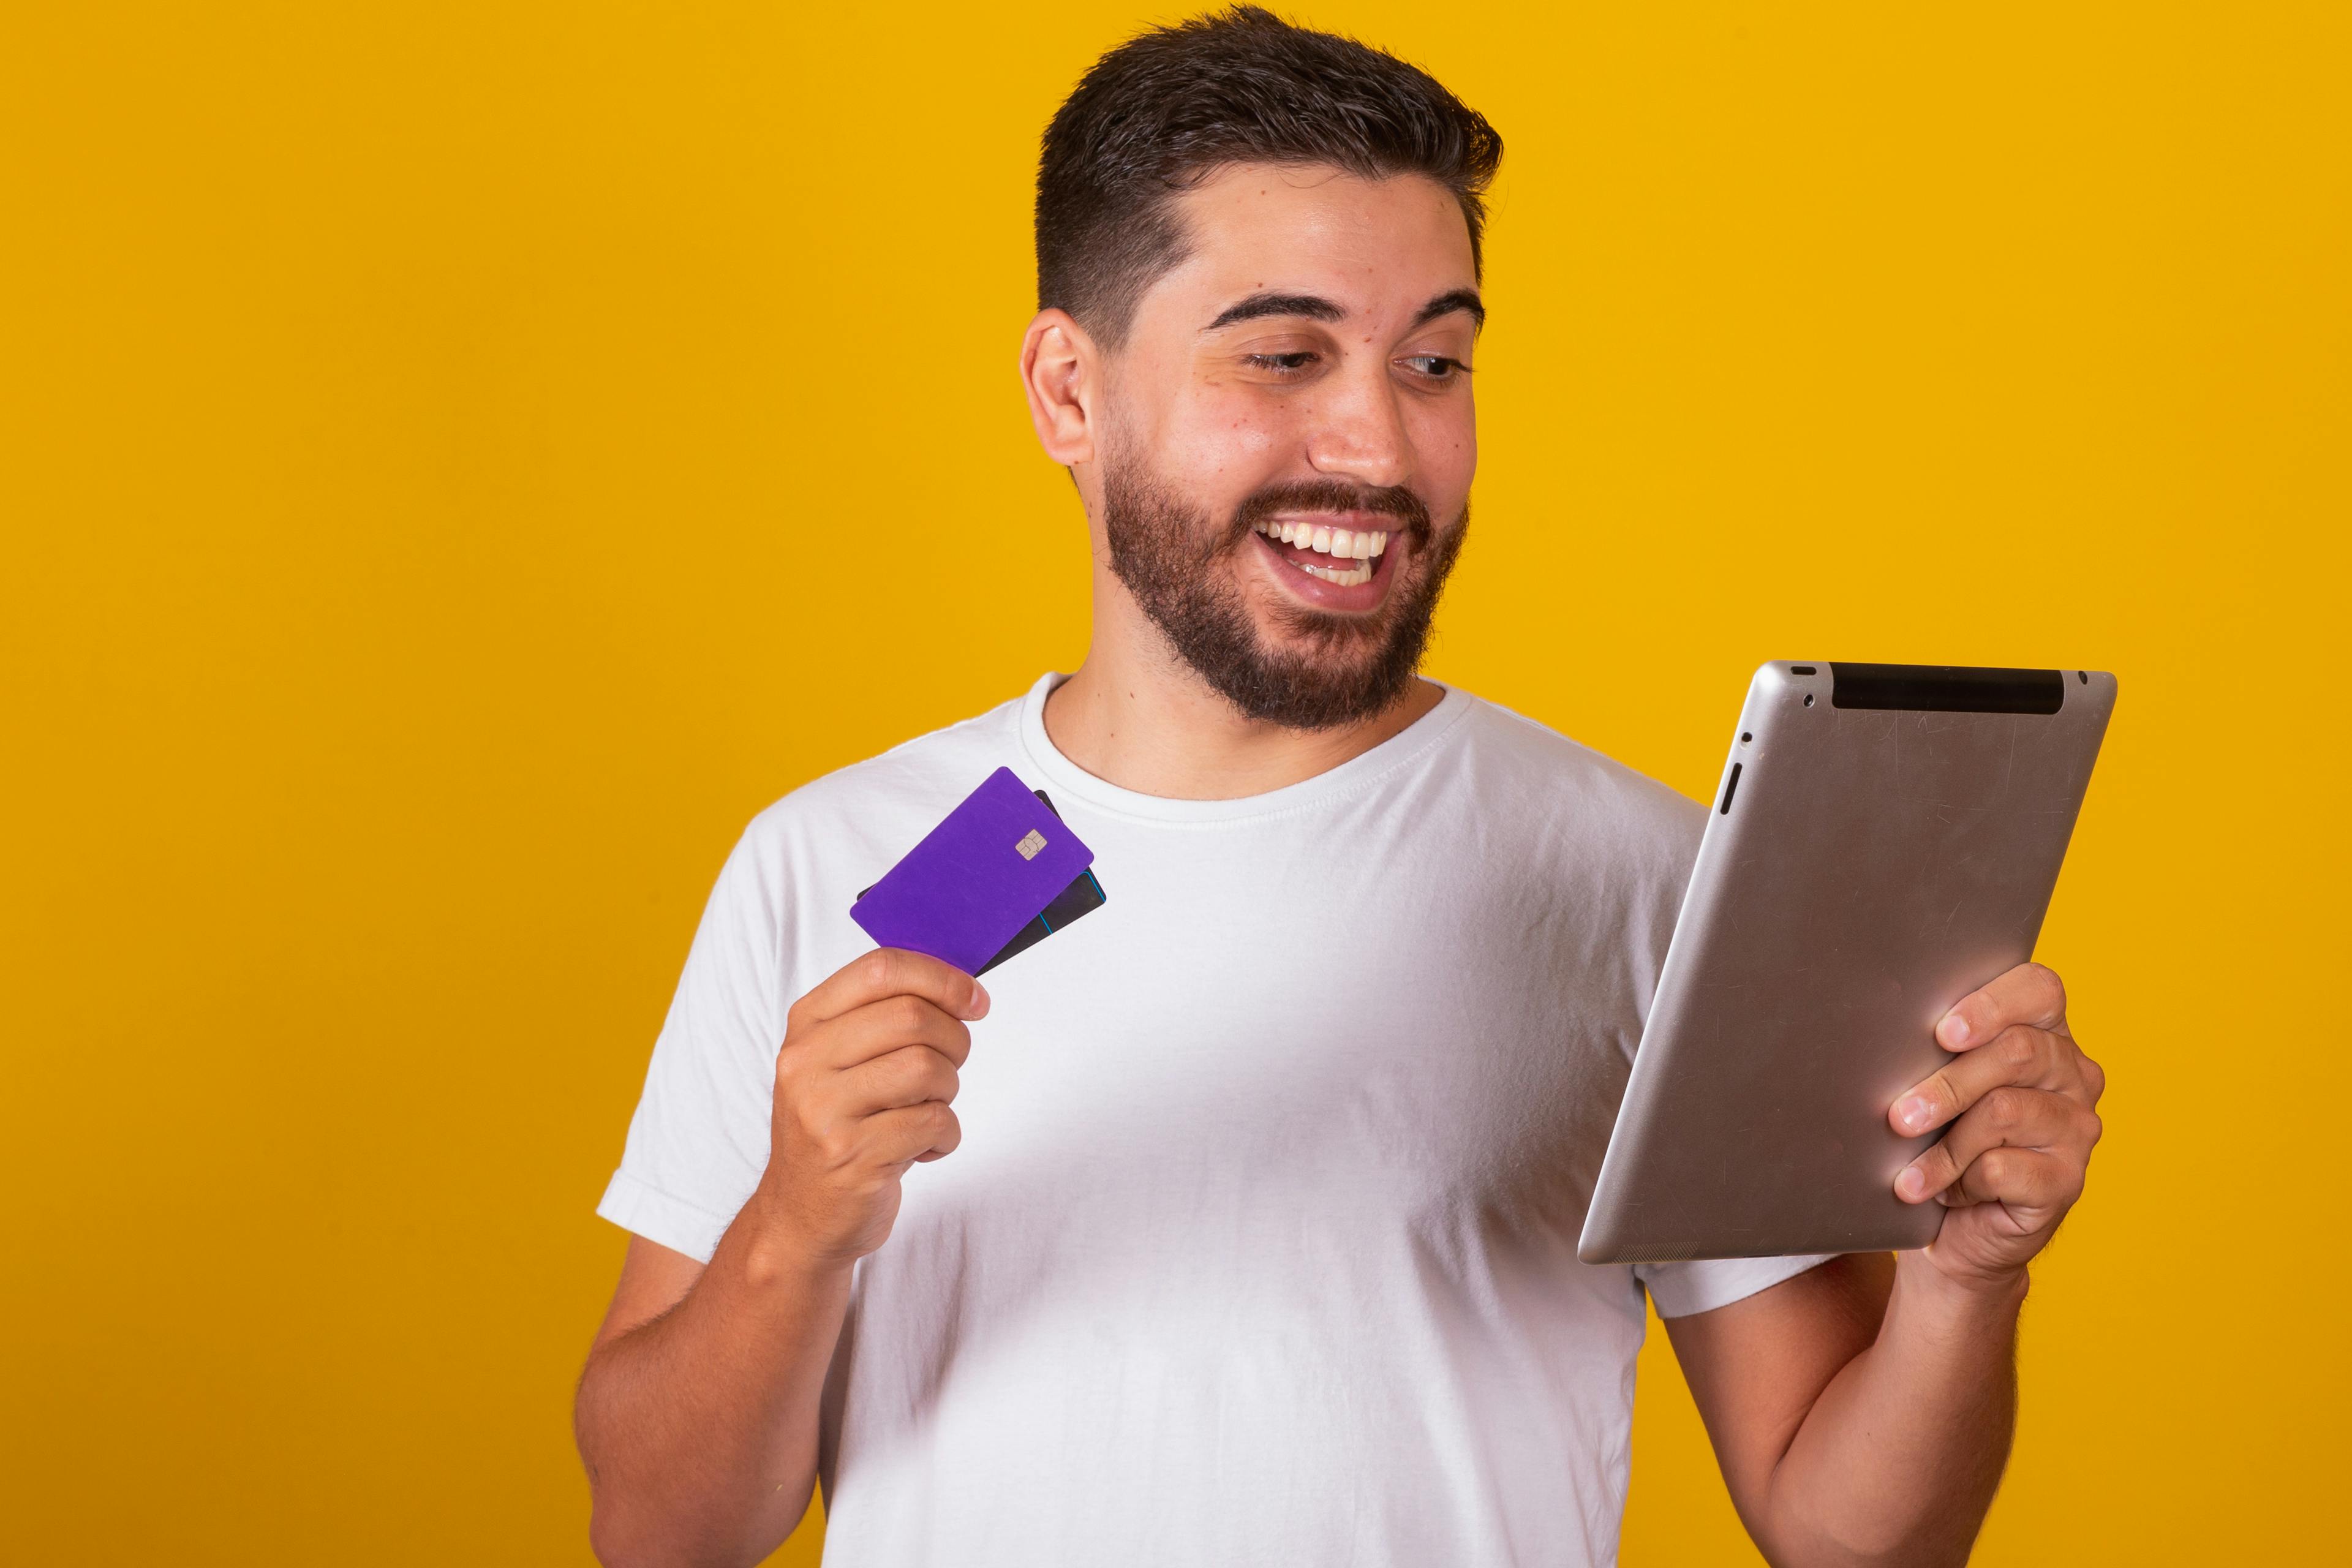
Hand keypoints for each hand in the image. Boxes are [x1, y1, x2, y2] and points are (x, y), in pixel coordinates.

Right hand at [756, 948, 989, 1271]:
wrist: (799, 1217)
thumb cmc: (837, 1130)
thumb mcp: (840, 1063)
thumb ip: (884, 1018)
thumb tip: (961, 988)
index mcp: (806, 1025)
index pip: (881, 968)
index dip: (940, 977)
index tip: (973, 999)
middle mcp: (806, 1062)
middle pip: (912, 1016)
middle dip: (954, 1039)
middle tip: (951, 1066)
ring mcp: (825, 1111)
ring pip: (927, 1067)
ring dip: (949, 1090)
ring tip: (929, 1110)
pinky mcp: (853, 1157)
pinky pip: (934, 1122)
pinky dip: (946, 1136)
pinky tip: (922, 1148)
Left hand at [1888, 962, 2104, 1290]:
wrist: (1955, 1230)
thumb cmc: (1939, 1141)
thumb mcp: (1936, 1085)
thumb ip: (1933, 1051)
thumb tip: (1882, 1035)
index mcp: (2044, 1032)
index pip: (2038, 989)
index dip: (1991, 1005)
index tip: (1942, 1032)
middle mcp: (2072, 1073)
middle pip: (2016, 1051)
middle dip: (1947, 1084)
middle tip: (1899, 1117)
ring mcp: (2077, 1127)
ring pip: (2005, 1111)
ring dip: (1943, 1146)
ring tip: (1905, 1173)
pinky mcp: (2069, 1181)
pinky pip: (2005, 1168)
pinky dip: (1961, 1182)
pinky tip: (1943, 1194)